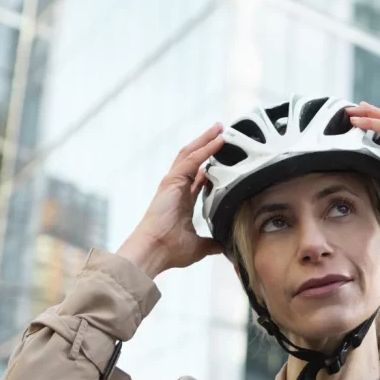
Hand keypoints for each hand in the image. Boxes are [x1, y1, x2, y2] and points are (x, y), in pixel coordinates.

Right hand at [118, 123, 225, 277]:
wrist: (154, 251)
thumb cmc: (169, 250)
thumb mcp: (198, 246)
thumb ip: (212, 243)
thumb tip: (225, 246)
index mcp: (182, 201)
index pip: (198, 177)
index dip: (210, 166)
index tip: (223, 157)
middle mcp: (176, 188)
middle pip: (193, 160)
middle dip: (207, 145)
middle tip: (222, 132)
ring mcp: (173, 183)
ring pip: (191, 154)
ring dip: (206, 140)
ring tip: (220, 128)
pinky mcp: (172, 181)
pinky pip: (191, 160)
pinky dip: (205, 149)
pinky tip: (218, 140)